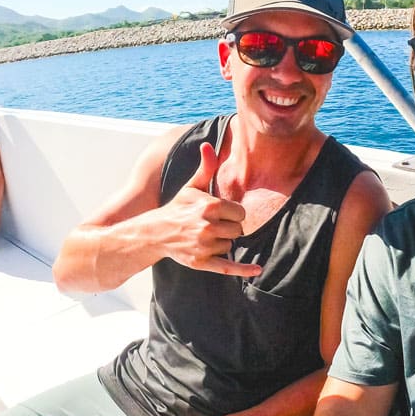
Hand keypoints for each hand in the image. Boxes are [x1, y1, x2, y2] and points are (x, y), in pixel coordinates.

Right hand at [159, 142, 260, 276]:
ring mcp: (204, 246)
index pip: (240, 213)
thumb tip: (209, 146)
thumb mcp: (192, 187)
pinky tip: (258, 270)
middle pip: (238, 230)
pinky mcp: (201, 262)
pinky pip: (228, 267)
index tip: (221, 213)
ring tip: (204, 236)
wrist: (156, 232)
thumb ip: (206, 168)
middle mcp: (207, 226)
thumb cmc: (178, 208)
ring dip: (222, 242)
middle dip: (228, 227)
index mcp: (209, 206)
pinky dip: (243, 269)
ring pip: (230, 245)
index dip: (232, 213)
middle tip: (211, 225)